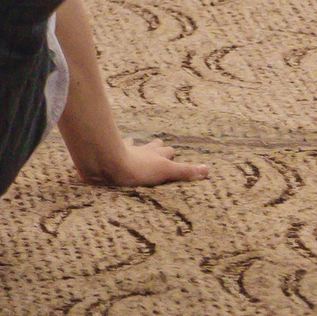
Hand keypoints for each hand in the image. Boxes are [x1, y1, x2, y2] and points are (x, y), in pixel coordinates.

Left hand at [71, 136, 211, 189]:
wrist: (108, 163)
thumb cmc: (139, 168)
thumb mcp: (166, 171)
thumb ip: (186, 171)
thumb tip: (208, 169)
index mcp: (155, 155)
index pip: (167, 151)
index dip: (170, 152)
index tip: (172, 151)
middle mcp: (142, 150)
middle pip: (151, 146)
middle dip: (155, 146)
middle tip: (157, 146)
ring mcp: (125, 150)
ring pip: (133, 145)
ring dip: (135, 145)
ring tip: (134, 144)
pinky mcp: (110, 153)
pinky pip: (113, 148)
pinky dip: (113, 148)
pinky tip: (109, 147)